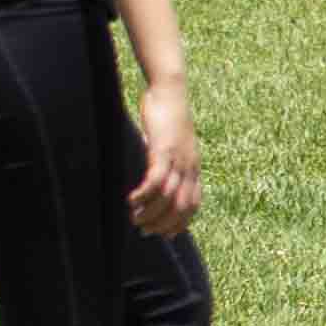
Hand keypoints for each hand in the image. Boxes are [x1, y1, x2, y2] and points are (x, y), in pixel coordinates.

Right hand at [125, 76, 203, 239]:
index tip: (166, 235)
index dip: (181, 223)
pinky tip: (131, 201)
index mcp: (194, 167)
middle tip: (144, 231)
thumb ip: (165, 162)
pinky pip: (156, 180)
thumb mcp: (169, 144)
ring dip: (151, 213)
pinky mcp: (164, 150)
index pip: (193, 204)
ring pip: (169, 197)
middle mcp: (190, 166)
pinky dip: (144, 194)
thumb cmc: (166, 117)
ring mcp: (179, 159)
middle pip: (182, 206)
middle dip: (164, 224)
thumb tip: (152, 178)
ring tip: (134, 219)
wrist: (170, 91)